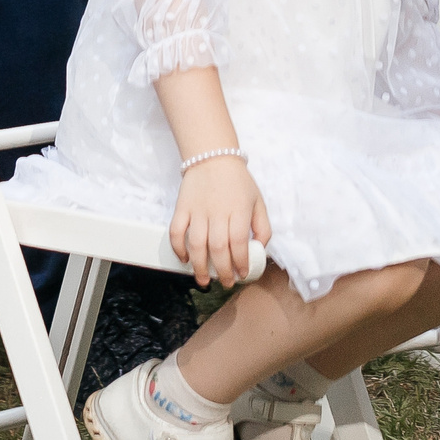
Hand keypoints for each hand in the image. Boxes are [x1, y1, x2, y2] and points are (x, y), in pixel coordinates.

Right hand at [169, 156, 269, 288]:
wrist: (212, 157)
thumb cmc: (238, 181)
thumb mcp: (258, 202)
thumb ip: (263, 227)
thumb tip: (259, 249)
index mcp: (238, 212)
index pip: (238, 244)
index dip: (240, 263)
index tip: (241, 274)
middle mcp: (217, 213)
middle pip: (217, 249)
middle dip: (221, 271)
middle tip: (225, 282)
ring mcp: (197, 211)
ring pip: (196, 244)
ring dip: (199, 266)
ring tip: (203, 280)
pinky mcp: (181, 208)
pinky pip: (176, 231)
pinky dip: (178, 247)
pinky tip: (185, 258)